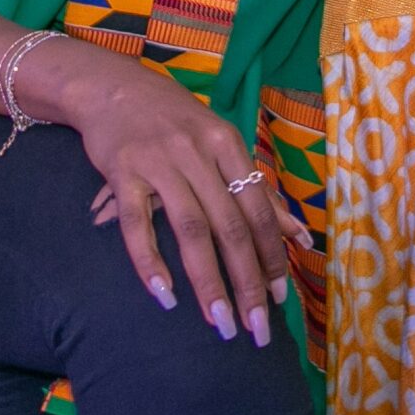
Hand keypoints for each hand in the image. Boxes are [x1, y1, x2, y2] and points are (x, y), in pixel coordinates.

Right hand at [48, 44, 304, 345]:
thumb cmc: (175, 120)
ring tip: (220, 322)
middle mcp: (198, 152)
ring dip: (207, 281)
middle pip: (230, 226)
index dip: (272, 255)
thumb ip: (259, 190)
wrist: (113, 86)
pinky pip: (136, 224)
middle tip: (255, 328)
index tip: (280, 299)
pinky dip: (150, 262)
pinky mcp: (122, 171)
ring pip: (191, 229)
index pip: (258, 209)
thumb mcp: (223, 145)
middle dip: (246, 282)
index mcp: (228, 145)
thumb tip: (301, 236)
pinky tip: (164, 296)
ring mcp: (159, 162)